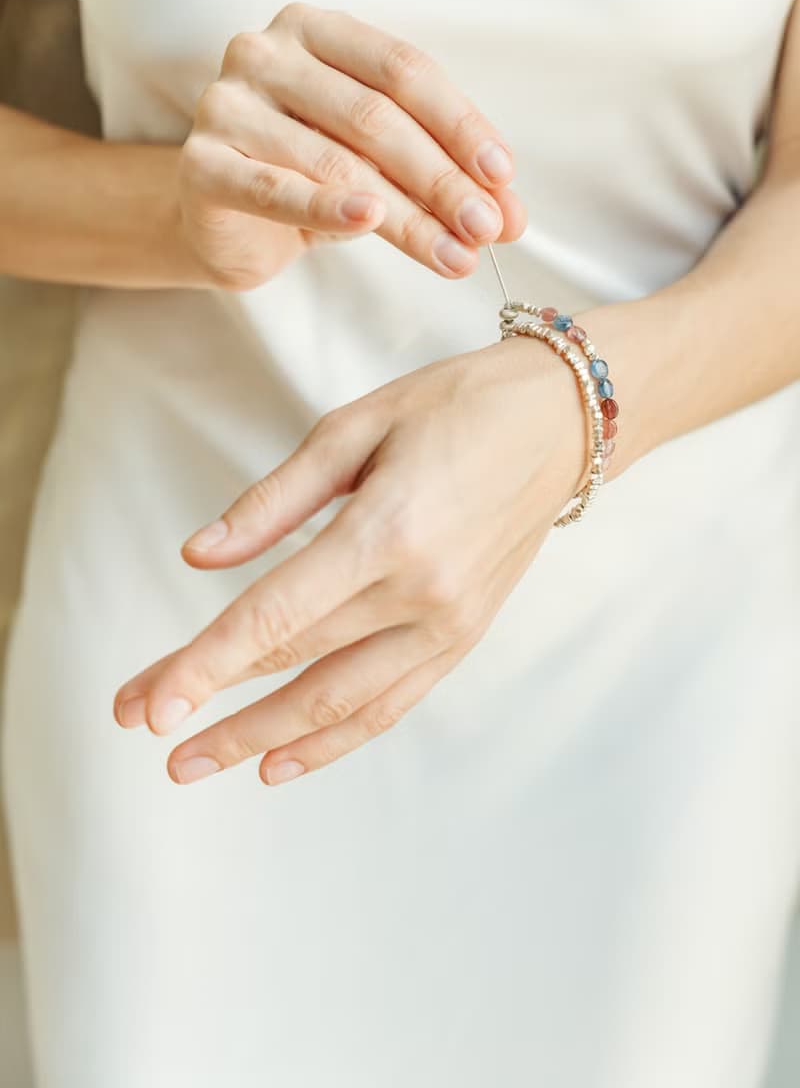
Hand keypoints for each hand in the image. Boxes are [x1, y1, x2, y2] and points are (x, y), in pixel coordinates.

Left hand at [114, 335, 586, 784]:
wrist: (564, 422)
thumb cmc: (458, 405)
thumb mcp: (357, 426)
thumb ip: (274, 500)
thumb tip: (199, 556)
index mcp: (386, 529)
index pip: (275, 616)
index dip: (203, 666)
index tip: (147, 707)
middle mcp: (421, 591)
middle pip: (295, 662)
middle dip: (211, 699)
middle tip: (142, 724)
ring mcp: (449, 623)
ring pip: (339, 703)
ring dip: (261, 738)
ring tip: (196, 761)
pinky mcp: (465, 636)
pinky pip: (391, 705)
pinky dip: (333, 741)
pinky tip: (280, 761)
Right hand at [177, 1, 526, 289]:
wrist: (221, 220)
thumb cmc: (306, 178)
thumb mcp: (380, 165)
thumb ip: (441, 176)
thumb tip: (510, 215)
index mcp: (318, 31)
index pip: (404, 70)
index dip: (460, 124)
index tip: (502, 176)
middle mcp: (267, 53)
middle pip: (375, 116)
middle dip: (442, 179)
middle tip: (486, 227)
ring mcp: (228, 105)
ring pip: (336, 161)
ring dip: (406, 216)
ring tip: (454, 254)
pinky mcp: (201, 164)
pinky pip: (274, 189)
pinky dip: (325, 208)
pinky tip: (369, 221)